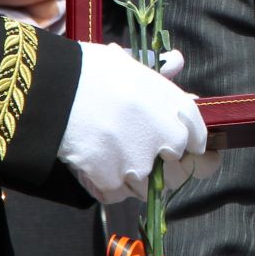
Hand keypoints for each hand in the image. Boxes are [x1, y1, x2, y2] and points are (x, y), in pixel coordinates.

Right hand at [58, 41, 216, 203]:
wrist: (55, 87)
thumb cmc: (92, 70)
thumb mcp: (131, 63)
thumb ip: (159, 73)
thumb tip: (176, 62)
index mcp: (177, 107)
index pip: (199, 141)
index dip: (192, 149)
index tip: (185, 152)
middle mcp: (166, 138)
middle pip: (179, 173)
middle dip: (167, 172)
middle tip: (147, 163)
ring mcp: (139, 162)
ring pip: (147, 188)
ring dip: (135, 180)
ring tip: (116, 160)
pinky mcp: (112, 180)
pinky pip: (116, 194)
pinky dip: (107, 185)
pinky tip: (97, 167)